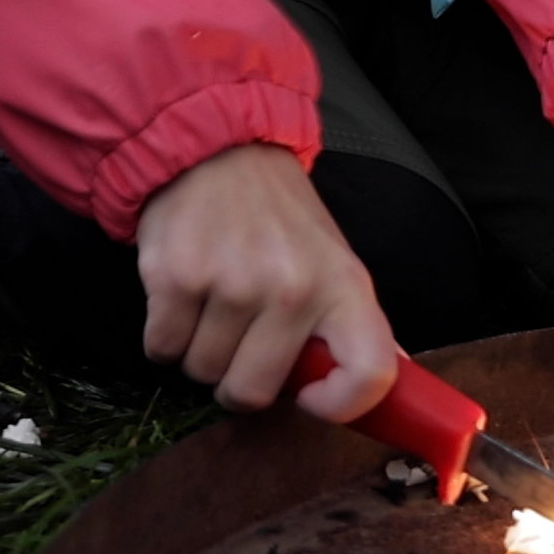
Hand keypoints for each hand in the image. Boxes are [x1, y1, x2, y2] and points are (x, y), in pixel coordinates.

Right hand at [132, 143, 399, 419]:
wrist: (218, 147)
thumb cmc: (279, 217)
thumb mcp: (333, 260)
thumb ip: (352, 325)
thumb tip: (392, 387)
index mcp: (345, 286)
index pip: (370, 375)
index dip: (339, 405)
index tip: (308, 396)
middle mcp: (293, 288)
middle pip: (252, 392)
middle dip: (236, 380)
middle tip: (238, 338)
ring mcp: (232, 283)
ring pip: (202, 373)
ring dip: (198, 351)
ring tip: (211, 300)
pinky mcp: (176, 277)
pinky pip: (161, 350)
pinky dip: (165, 334)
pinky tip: (182, 292)